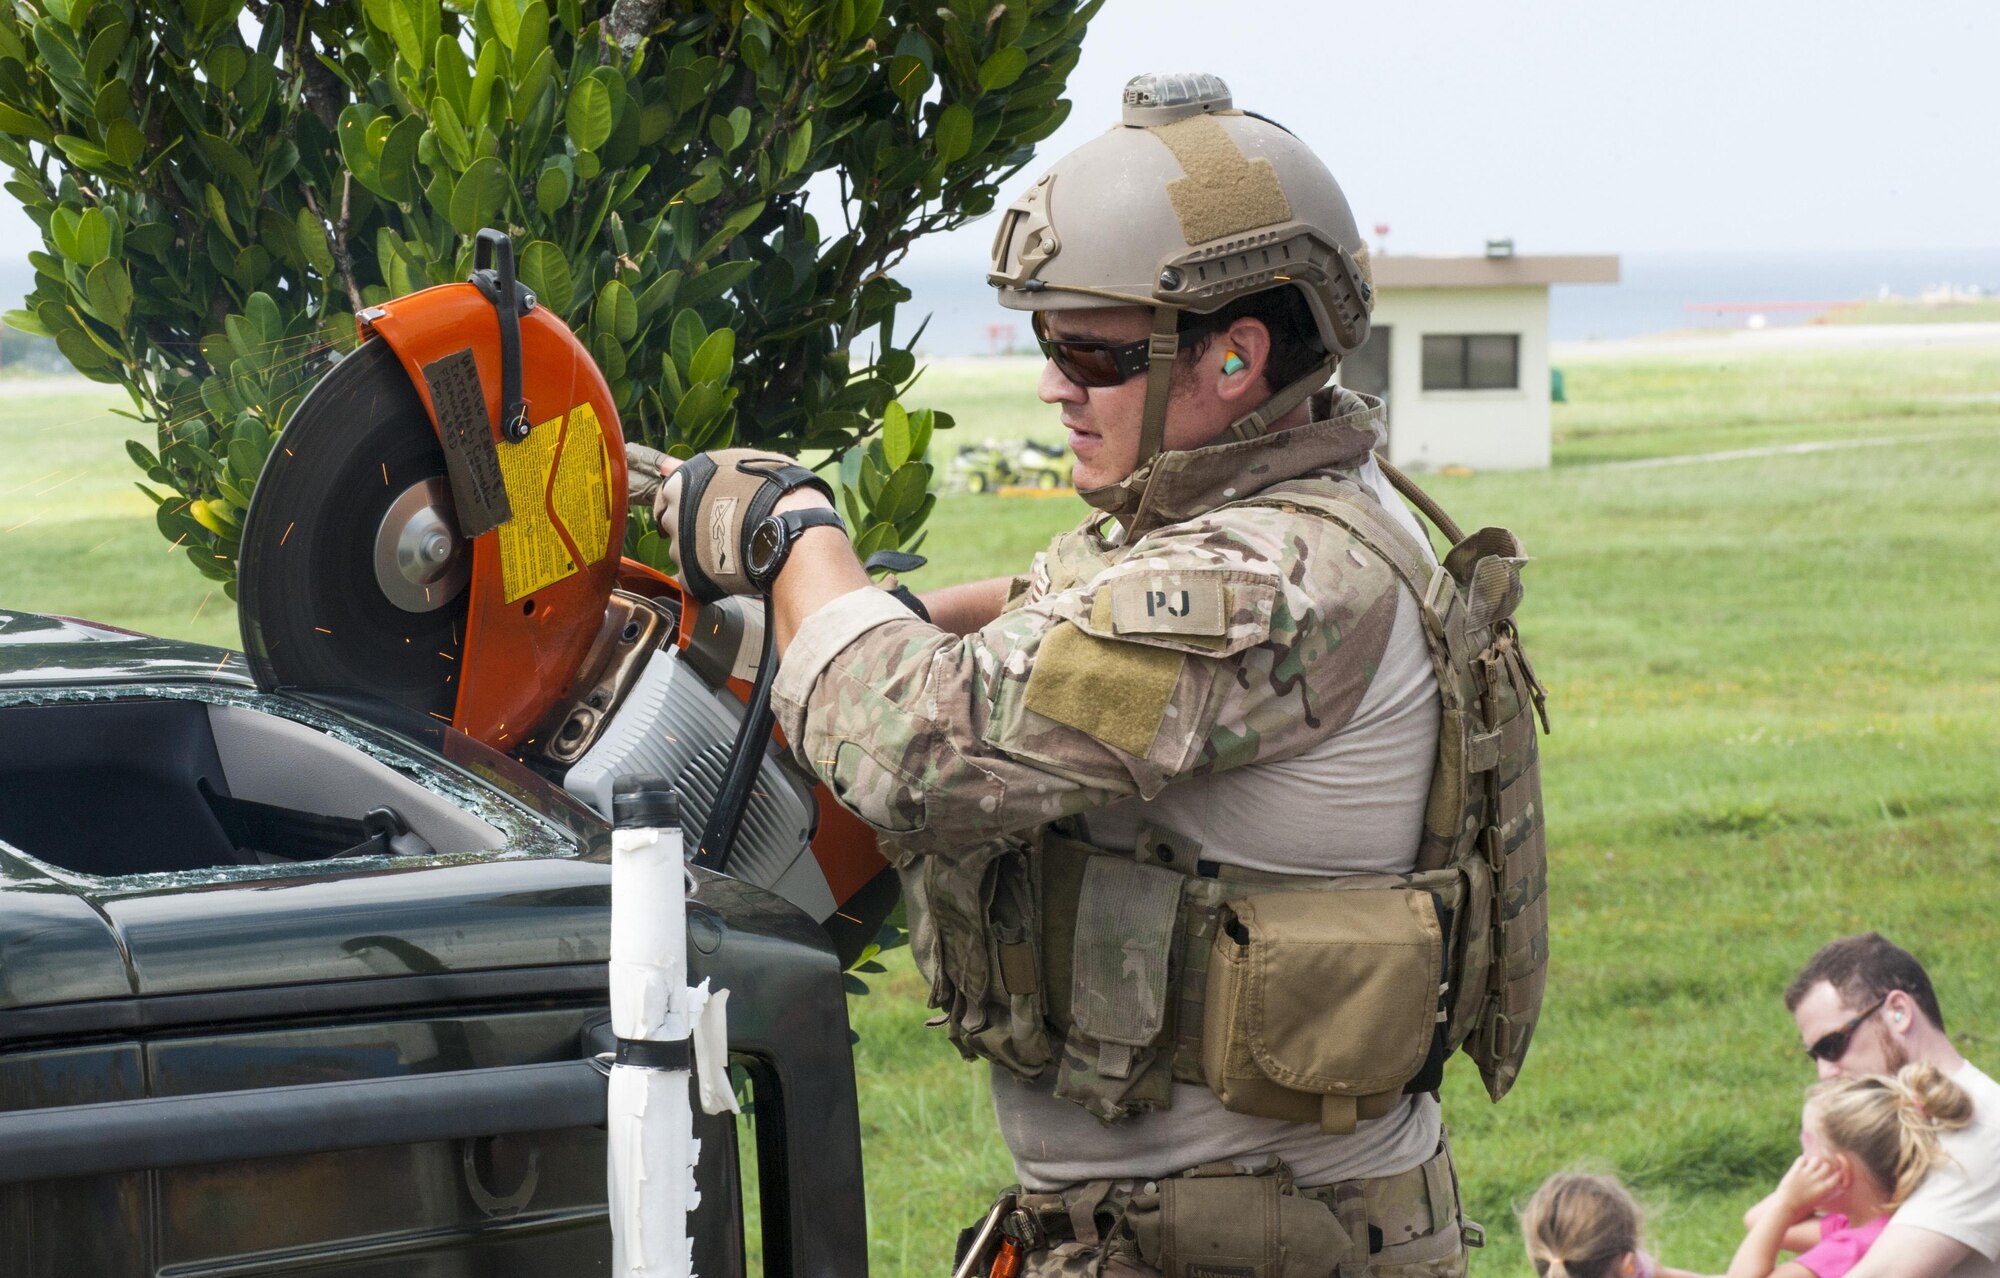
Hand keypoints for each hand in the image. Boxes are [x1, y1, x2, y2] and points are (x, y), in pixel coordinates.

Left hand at [633, 446, 835, 601]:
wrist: (788, 527)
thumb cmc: (771, 487)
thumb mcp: (735, 462)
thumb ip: (697, 468)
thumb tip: (665, 466)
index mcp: (679, 485)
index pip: (667, 496)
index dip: (685, 503)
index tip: (702, 509)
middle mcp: (673, 516)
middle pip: (675, 524)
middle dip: (693, 527)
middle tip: (725, 527)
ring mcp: (680, 549)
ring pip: (684, 552)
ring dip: (701, 551)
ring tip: (733, 548)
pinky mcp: (691, 577)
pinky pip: (693, 578)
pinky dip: (708, 576)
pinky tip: (731, 568)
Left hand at [1773, 1154, 1840, 1218]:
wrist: (1787, 1206)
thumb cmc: (1806, 1205)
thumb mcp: (1822, 1201)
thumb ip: (1832, 1193)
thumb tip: (1841, 1188)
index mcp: (1825, 1188)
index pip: (1838, 1175)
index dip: (1836, 1174)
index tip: (1833, 1174)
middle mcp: (1816, 1180)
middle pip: (1827, 1165)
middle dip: (1825, 1167)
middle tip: (1820, 1169)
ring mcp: (1806, 1174)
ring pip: (1816, 1159)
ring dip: (1814, 1162)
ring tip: (1811, 1166)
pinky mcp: (1795, 1170)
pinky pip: (1802, 1159)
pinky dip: (1802, 1161)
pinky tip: (1801, 1166)